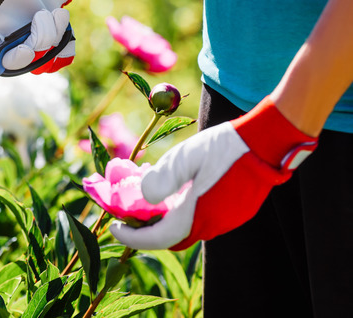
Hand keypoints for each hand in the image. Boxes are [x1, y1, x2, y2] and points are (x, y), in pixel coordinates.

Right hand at [0, 0, 76, 72]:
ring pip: (47, 58)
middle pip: (28, 62)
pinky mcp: (51, 38)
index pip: (0, 61)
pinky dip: (67, 43)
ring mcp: (33, 42)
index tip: (27, 50)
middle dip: (40, 41)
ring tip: (56, 11)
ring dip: (55, 36)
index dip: (14, 61)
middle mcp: (12, 42)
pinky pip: (62, 55)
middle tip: (42, 14)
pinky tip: (61, 18)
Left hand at [110, 96, 317, 250]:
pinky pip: (202, 218)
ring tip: (150, 194)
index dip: (132, 237)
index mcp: (195, 217)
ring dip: (166, 217)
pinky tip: (177, 189)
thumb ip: (161, 179)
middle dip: (147, 229)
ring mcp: (226, 221)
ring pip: (187, 227)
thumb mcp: (184, 157)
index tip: (114, 228)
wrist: (266, 142)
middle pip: (170, 236)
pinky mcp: (236, 212)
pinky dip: (183, 211)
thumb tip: (145, 197)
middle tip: (129, 214)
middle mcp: (211, 226)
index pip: (156, 239)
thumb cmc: (223, 147)